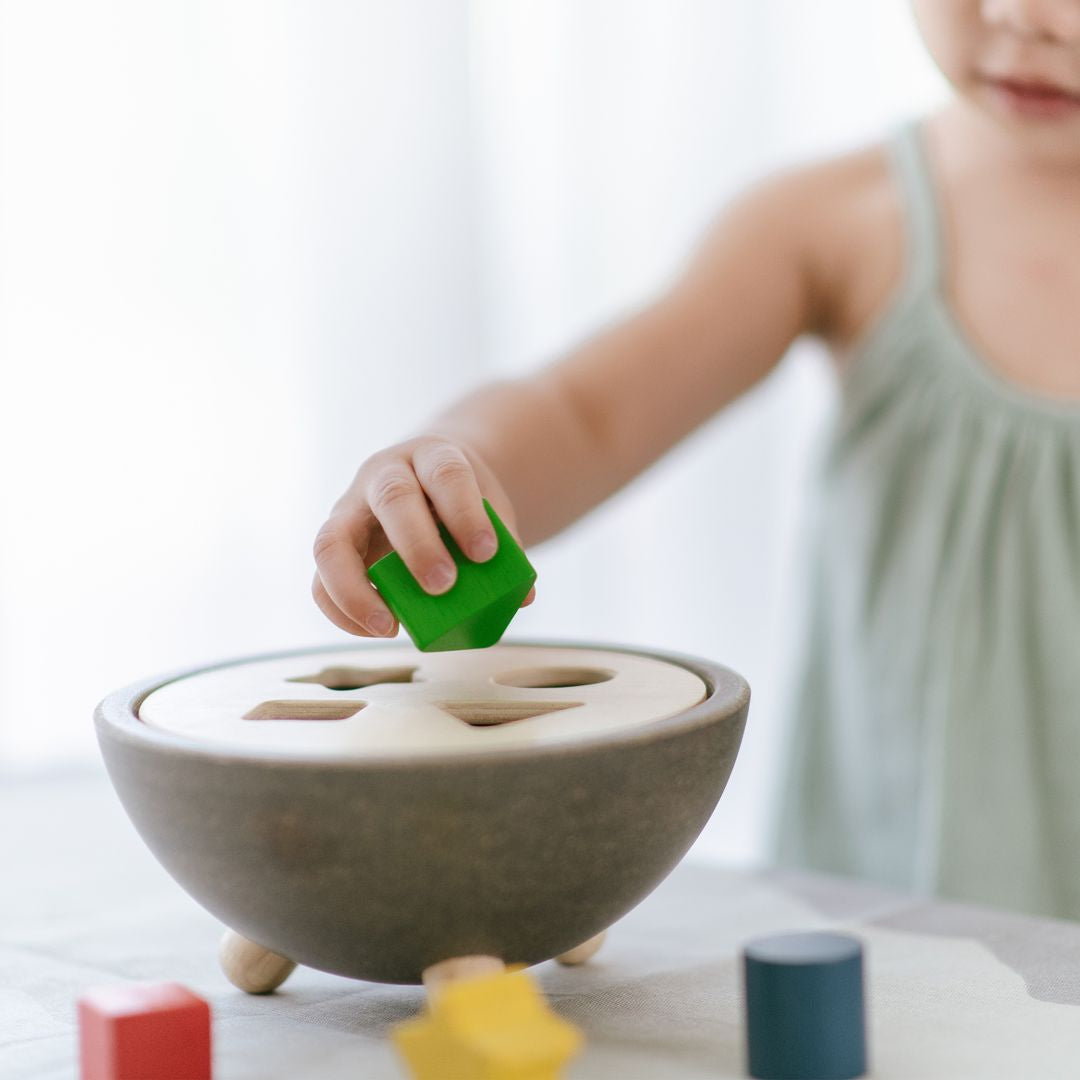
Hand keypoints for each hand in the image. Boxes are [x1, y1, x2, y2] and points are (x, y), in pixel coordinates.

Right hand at [312, 437, 532, 636]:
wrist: (429, 478)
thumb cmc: (462, 501)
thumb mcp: (490, 511)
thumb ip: (506, 549)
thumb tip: (521, 596)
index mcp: (432, 456)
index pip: (446, 473)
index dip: (465, 512)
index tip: (486, 553)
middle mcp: (384, 474)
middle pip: (392, 499)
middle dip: (417, 546)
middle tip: (444, 585)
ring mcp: (350, 508)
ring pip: (331, 541)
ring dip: (356, 588)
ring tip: (389, 625)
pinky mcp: (333, 545)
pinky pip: (319, 579)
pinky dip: (341, 611)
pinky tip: (378, 629)